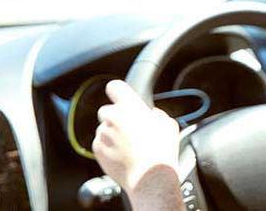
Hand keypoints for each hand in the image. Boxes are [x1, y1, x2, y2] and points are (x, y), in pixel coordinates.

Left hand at [92, 80, 180, 195]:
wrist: (149, 178)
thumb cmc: (162, 151)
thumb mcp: (168, 124)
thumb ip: (156, 114)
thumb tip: (151, 115)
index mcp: (130, 107)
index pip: (115, 87)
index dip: (118, 91)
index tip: (120, 96)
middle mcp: (113, 117)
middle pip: (107, 110)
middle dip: (116, 117)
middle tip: (130, 128)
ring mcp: (103, 134)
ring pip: (104, 128)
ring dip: (112, 133)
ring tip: (129, 146)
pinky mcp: (97, 149)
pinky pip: (100, 142)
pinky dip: (108, 146)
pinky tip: (123, 154)